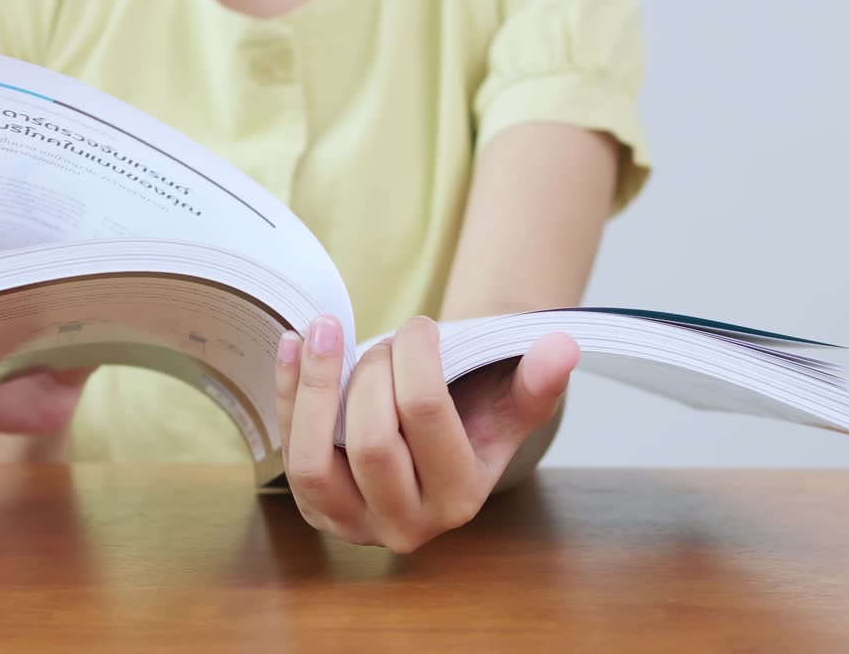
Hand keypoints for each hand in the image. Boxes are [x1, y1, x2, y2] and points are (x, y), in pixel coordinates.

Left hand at [275, 314, 578, 551]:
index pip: (426, 416)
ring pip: (311, 463)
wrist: (438, 452)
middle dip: (372, 373)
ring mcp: (352, 521)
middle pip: (370, 441)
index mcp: (459, 497)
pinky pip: (286, 453)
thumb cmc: (473, 421)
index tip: (421, 325)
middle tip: (386, 341)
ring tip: (322, 330)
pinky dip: (285, 394)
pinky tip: (292, 344)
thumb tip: (563, 346)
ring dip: (312, 387)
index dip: (416, 357)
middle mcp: (405, 522)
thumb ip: (537, 381)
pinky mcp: (314, 508)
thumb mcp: (511, 406)